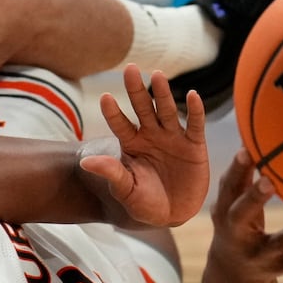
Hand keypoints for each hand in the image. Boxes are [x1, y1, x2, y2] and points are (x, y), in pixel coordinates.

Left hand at [79, 64, 209, 225]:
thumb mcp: (125, 190)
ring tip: (157, 75)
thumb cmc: (144, 203)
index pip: (119, 124)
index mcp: (131, 144)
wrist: (172, 214)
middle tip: (129, 68)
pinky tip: (193, 95)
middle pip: (142, 108)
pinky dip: (196, 111)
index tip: (105, 97)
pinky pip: (195, 125)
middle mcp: (151, 135)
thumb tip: (86, 162)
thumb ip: (111, 173)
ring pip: (167, 111)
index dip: (113, 112)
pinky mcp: (194, 145)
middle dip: (136, 90)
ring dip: (163, 94)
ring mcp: (173, 138)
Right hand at [206, 149, 282, 282]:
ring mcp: (259, 253)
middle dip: (254, 199)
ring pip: (280, 243)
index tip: (246, 151)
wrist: (232, 274)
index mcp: (225, 212)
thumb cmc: (237, 224)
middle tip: (269, 181)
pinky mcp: (280, 266)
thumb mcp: (232, 204)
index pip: (227, 189)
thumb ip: (241, 176)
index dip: (235, 171)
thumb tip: (251, 136)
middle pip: (242, 216)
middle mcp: (237, 234)